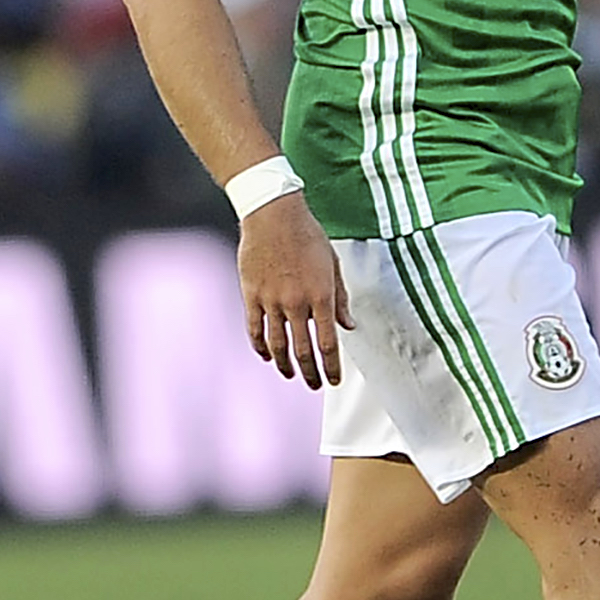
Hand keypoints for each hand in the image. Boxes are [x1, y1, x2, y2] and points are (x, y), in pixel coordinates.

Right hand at [236, 193, 353, 388]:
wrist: (273, 214)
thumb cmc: (307, 235)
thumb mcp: (332, 264)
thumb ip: (340, 298)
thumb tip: (348, 326)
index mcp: (321, 295)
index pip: (328, 343)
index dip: (331, 367)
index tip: (333, 380)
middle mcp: (296, 303)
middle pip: (303, 351)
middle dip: (310, 373)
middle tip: (314, 384)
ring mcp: (271, 301)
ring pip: (277, 345)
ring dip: (285, 365)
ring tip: (290, 373)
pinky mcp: (251, 295)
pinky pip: (255, 329)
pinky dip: (260, 347)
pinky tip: (266, 355)